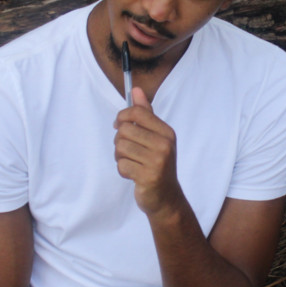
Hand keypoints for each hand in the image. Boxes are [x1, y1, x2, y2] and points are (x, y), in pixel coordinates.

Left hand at [114, 87, 181, 215]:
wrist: (166, 197)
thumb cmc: (157, 164)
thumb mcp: (156, 137)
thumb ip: (145, 114)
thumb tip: (136, 89)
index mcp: (167, 132)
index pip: (138, 112)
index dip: (122, 116)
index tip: (119, 125)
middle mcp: (164, 145)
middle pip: (125, 130)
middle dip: (119, 140)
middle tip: (127, 150)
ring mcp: (157, 161)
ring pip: (120, 148)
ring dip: (120, 157)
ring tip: (131, 163)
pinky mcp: (148, 177)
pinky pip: (122, 166)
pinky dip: (123, 170)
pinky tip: (133, 174)